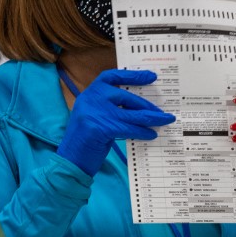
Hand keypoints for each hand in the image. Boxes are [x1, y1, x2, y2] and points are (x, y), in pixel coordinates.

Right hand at [57, 69, 174, 175]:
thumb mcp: (97, 118)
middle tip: (162, 112)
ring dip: (152, 118)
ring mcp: (94, 112)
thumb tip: (140, 108)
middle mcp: (91, 99)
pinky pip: (129, 128)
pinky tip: (151, 135)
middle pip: (126, 96)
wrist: (70, 161)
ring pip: (131, 113)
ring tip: (165, 120)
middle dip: (147, 105)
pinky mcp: (100, 128)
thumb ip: (112, 109)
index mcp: (90, 94)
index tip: (151, 76)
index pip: (112, 76)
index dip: (132, 75)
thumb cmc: (86, 141)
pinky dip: (142, 132)